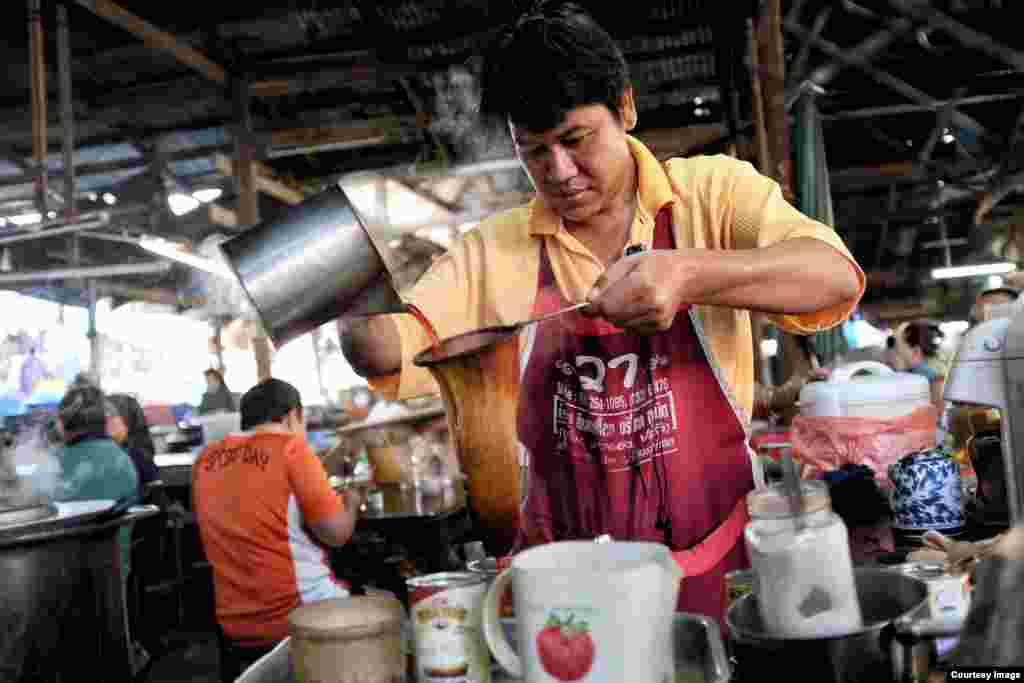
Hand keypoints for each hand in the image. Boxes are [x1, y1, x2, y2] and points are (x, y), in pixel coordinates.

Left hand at [585, 250, 703, 333]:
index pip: (607, 306)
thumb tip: (588, 300)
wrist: (684, 275)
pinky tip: (639, 306)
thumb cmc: (654, 264)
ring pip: (620, 325)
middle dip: (605, 309)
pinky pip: (632, 329)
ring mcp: (658, 318)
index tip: (586, 307)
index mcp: (643, 284)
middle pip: (612, 317)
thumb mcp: (627, 262)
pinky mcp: (661, 326)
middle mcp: (652, 304)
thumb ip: (605, 281)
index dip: (592, 308)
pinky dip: (629, 320)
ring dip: (617, 315)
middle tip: (613, 295)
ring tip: (630, 298)